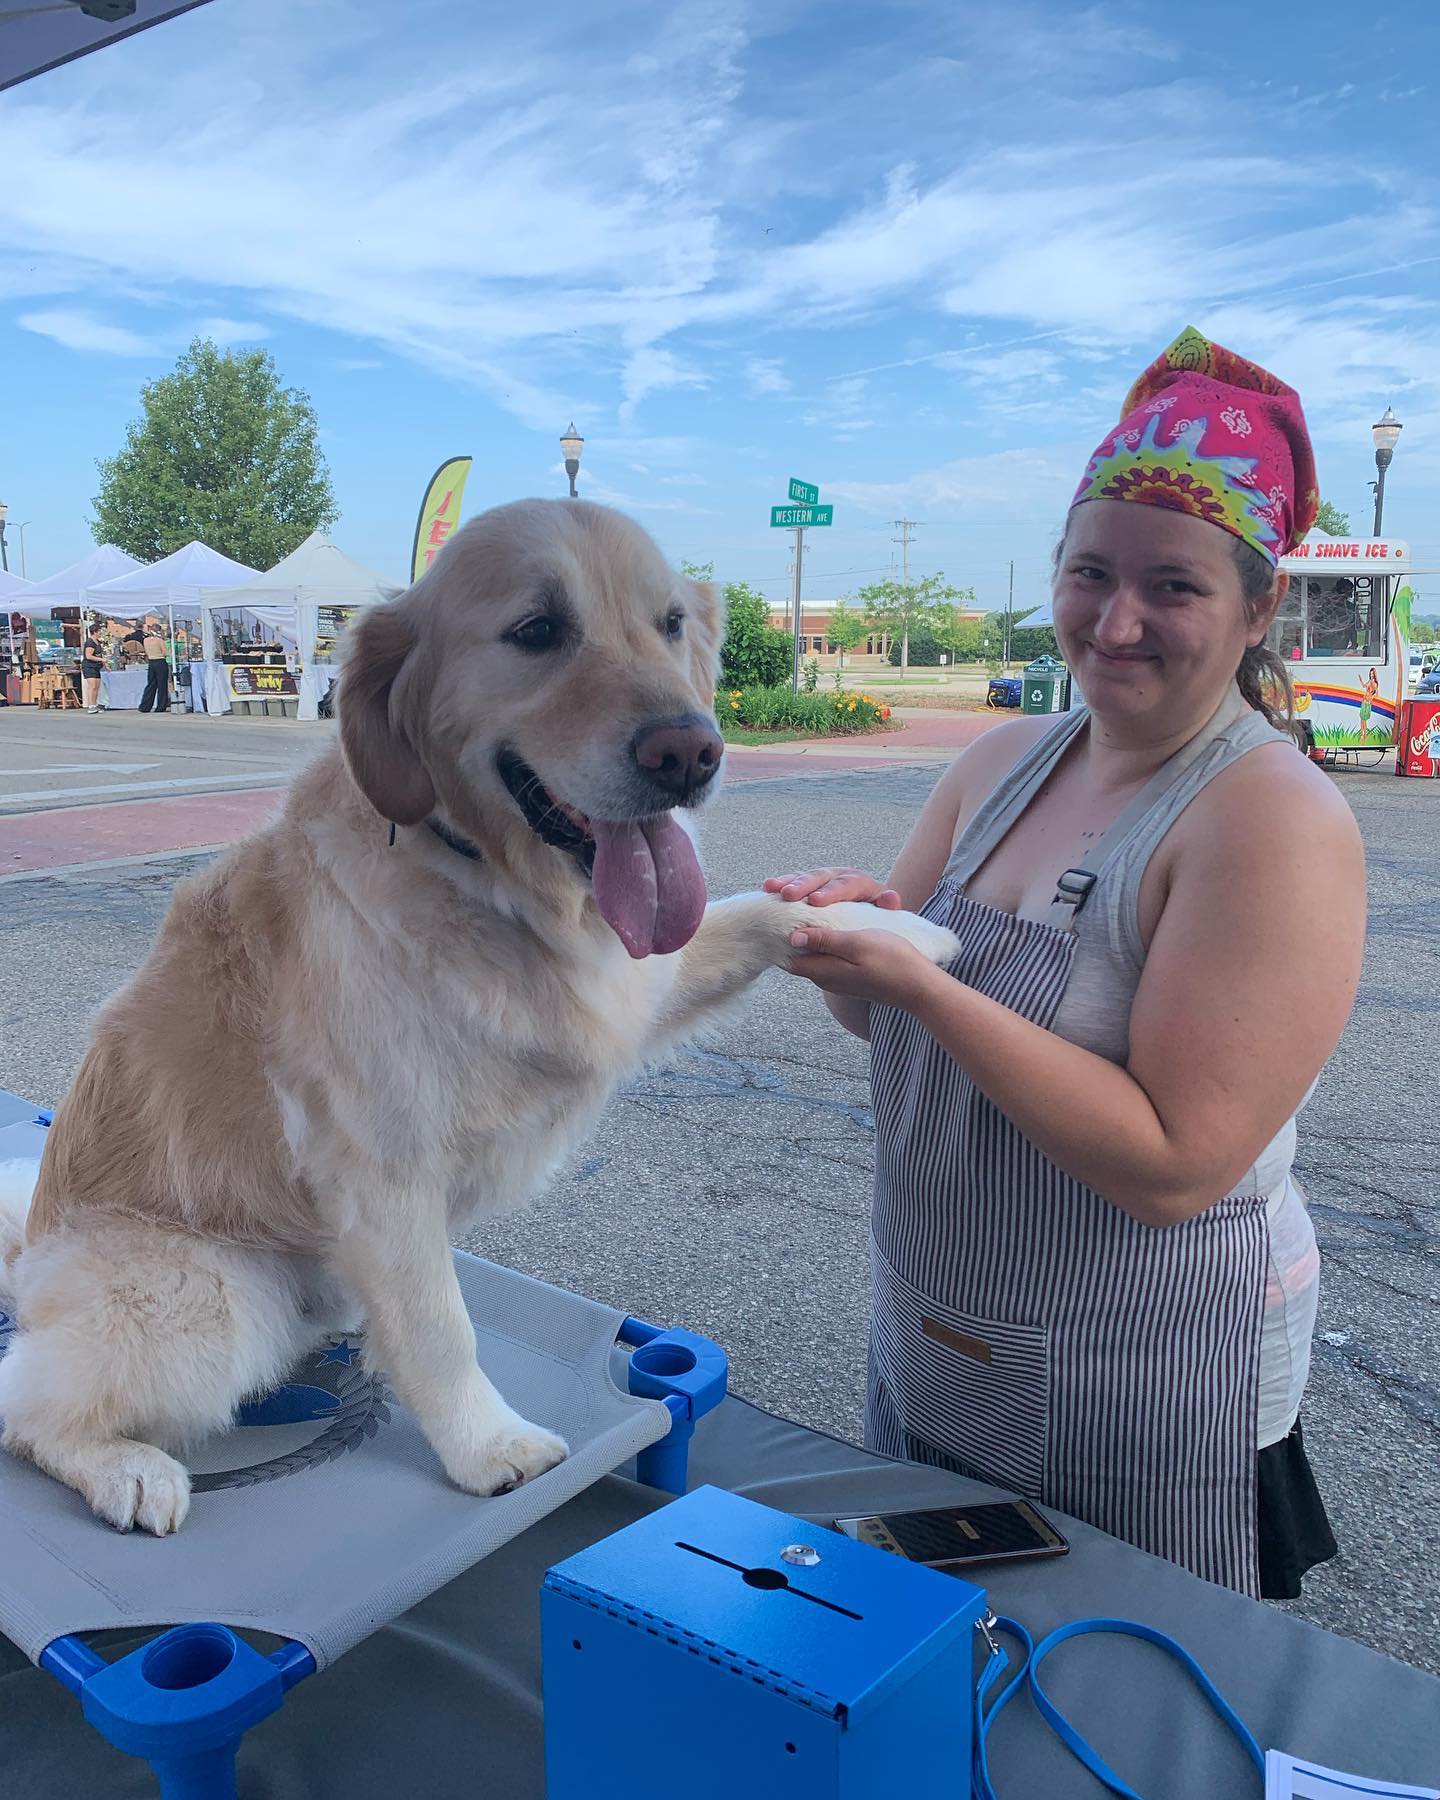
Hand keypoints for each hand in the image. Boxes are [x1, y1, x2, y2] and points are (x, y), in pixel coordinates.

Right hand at [763, 867, 901, 908]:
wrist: (868, 911)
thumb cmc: (874, 916)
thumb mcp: (884, 912)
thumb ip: (886, 906)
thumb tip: (890, 898)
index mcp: (860, 883)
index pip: (847, 884)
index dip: (831, 892)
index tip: (816, 901)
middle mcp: (840, 876)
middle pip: (822, 877)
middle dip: (805, 885)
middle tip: (790, 895)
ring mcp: (824, 879)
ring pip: (806, 876)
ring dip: (789, 881)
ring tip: (773, 888)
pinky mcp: (810, 884)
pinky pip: (795, 881)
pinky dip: (782, 883)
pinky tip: (768, 887)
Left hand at [786, 921, 939, 1009]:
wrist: (920, 987)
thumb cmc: (891, 961)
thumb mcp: (856, 944)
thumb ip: (824, 941)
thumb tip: (793, 938)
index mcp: (822, 971)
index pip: (786, 958)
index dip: (779, 937)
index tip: (780, 915)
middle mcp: (825, 979)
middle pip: (798, 957)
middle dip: (791, 937)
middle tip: (794, 910)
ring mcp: (839, 980)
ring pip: (814, 958)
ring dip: (810, 940)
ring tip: (811, 915)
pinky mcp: (851, 978)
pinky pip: (828, 960)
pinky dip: (824, 945)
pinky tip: (833, 930)